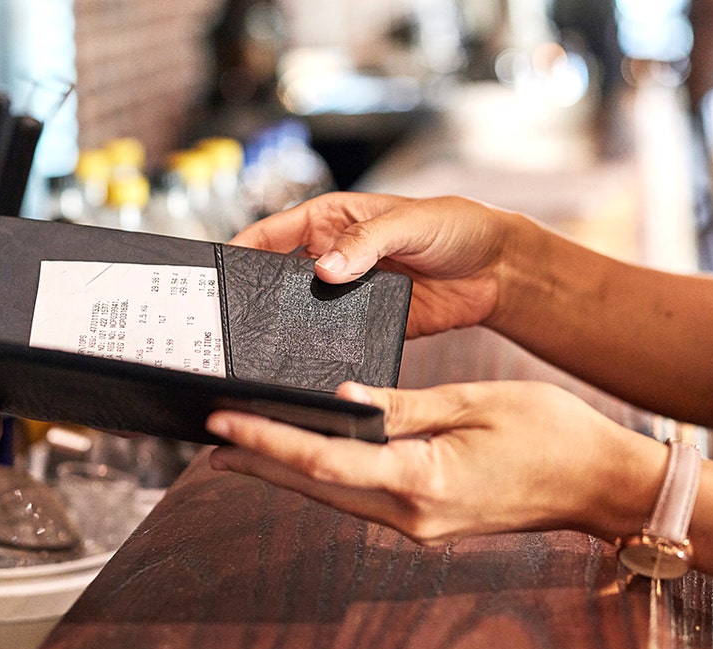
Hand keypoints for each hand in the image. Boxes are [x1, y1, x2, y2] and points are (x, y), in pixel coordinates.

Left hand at [206, 380, 663, 544]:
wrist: (601, 484)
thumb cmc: (552, 434)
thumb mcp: (473, 403)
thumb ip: (400, 405)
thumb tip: (340, 399)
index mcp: (424, 480)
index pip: (325, 462)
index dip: (268, 442)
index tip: (224, 425)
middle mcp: (413, 515)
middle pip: (317, 488)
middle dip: (260, 463)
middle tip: (209, 442)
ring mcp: (420, 525)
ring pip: (336, 498)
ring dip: (286, 473)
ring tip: (240, 449)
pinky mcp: (427, 521)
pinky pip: (363, 499)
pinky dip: (326, 478)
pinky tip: (304, 460)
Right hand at [231, 192, 528, 337]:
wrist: (498, 270)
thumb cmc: (455, 226)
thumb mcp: (408, 223)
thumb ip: (365, 243)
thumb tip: (324, 269)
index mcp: (328, 221)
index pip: (269, 235)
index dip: (238, 251)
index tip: (215, 275)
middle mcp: (329, 257)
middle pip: (275, 278)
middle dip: (253, 296)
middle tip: (229, 320)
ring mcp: (345, 294)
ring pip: (299, 312)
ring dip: (282, 327)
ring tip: (258, 348)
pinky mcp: (366, 325)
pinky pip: (332, 339)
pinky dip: (317, 349)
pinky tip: (304, 363)